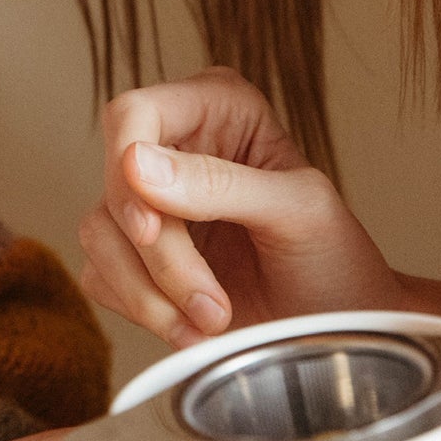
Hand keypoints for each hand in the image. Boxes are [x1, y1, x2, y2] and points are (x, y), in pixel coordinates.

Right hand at [79, 68, 403, 347]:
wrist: (342, 334)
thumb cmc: (337, 262)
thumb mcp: (298, 211)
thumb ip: (221, 183)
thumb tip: (135, 163)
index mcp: (217, 107)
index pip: (135, 114)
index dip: (129, 167)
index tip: (152, 229)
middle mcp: (175, 145)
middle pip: (115, 183)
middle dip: (161, 255)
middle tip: (212, 303)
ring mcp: (149, 202)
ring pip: (99, 233)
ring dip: (152, 292)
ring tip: (214, 321)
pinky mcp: (134, 255)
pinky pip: (99, 275)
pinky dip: (143, 310)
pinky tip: (191, 327)